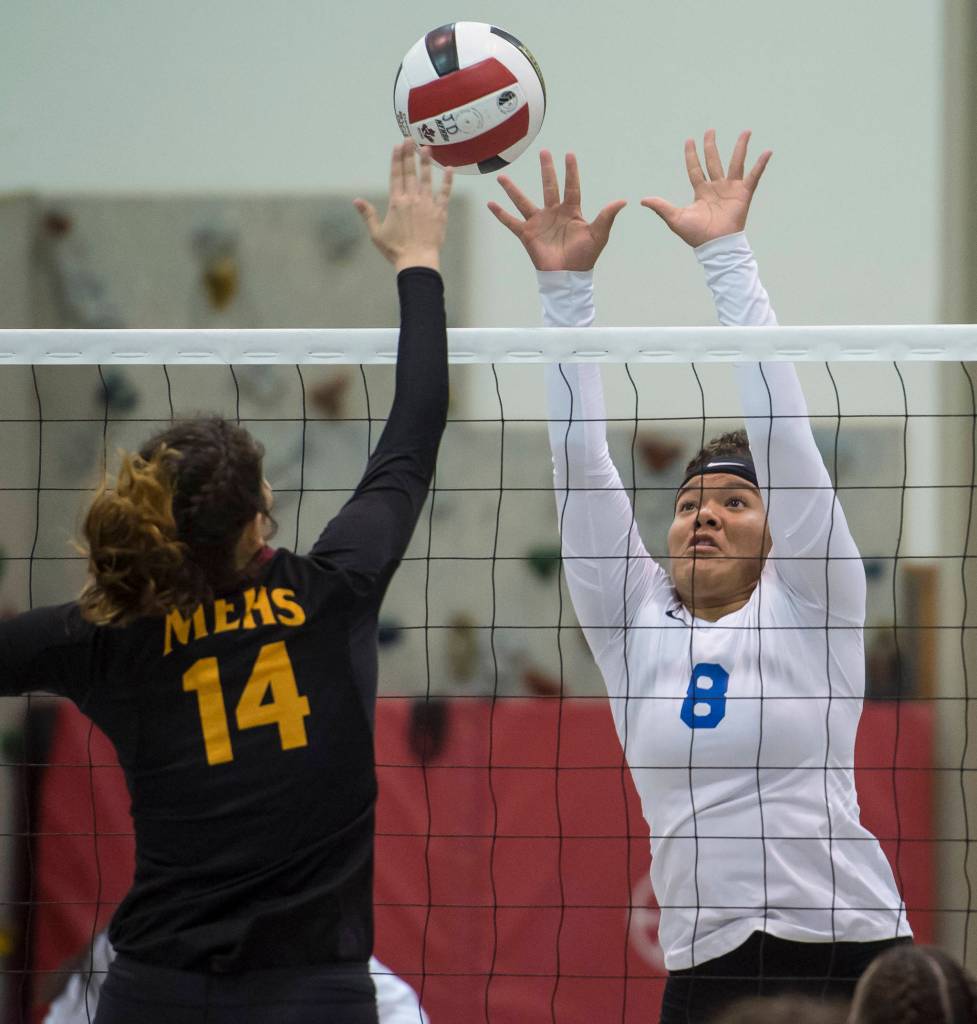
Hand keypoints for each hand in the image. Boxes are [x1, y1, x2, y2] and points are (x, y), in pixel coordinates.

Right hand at [354, 141, 452, 271]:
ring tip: (427, 148)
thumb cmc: (396, 250)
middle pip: (410, 172)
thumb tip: (356, 200)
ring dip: (426, 163)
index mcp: (396, 203)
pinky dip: (447, 181)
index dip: (396, 160)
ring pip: (426, 179)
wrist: (417, 260)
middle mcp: (412, 199)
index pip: (396, 176)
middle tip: (410, 139)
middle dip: (409, 154)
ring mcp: (427, 204)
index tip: (397, 146)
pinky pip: (444, 194)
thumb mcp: (377, 233)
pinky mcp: (440, 213)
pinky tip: (450, 169)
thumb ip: (368, 214)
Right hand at [488, 151, 625, 270]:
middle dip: (546, 170)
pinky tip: (490, 203)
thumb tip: (623, 201)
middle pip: (548, 187)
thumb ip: (607, 216)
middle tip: (544, 152)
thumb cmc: (584, 257)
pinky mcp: (527, 234)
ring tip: (502, 177)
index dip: (571, 171)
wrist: (568, 276)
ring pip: (523, 201)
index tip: (569, 154)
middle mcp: (553, 213)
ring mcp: (538, 223)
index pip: (571, 186)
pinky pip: (511, 222)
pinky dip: (500, 213)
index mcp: (571, 212)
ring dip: (512, 189)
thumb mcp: (599, 235)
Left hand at [641, 130, 771, 247]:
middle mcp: (716, 187)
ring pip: (735, 163)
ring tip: (745, 131)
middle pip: (713, 161)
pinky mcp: (744, 194)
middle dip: (711, 146)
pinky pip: (754, 176)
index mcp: (701, 192)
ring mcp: (731, 189)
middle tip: (710, 131)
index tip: (689, 141)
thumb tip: (642, 200)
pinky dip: (760, 164)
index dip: (692, 156)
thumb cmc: (696, 235)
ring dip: (740, 147)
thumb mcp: (675, 218)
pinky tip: (767, 151)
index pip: (695, 169)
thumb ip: (661, 207)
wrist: (715, 245)